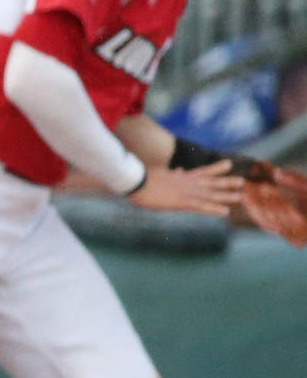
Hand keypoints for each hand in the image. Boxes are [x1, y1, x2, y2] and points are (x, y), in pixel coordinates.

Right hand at [128, 159, 245, 217]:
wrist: (135, 181)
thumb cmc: (142, 178)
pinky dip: (214, 209)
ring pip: (210, 194)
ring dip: (225, 195)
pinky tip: (225, 212)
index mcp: (181, 176)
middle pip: (211, 181)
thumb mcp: (159, 173)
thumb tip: (179, 170)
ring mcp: (185, 192)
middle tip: (241, 181)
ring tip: (239, 197)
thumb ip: (172, 173)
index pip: (203, 171)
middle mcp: (187, 183)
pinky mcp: (181, 202)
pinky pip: (201, 206)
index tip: (228, 165)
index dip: (216, 168)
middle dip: (226, 181)